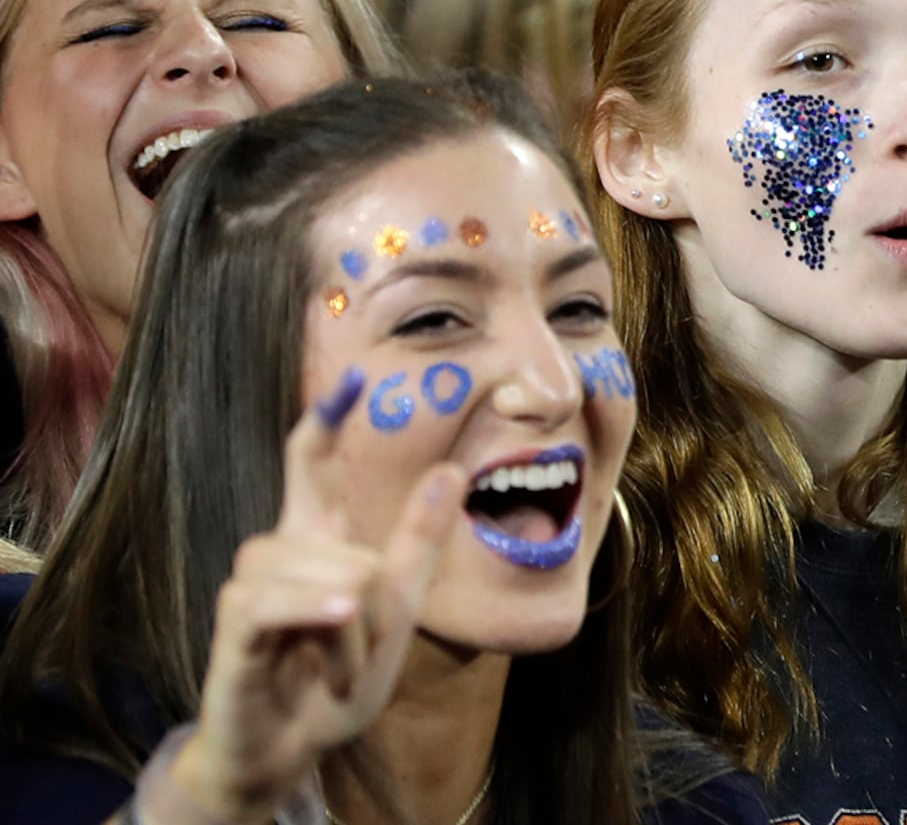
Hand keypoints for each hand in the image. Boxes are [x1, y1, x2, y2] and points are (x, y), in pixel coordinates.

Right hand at [168, 369, 468, 823]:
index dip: (327, 421)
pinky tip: (337, 621)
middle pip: (336, 533)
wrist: (288, 751)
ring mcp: (251, 587)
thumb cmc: (335, 682)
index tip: (352, 377)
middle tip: (361, 653)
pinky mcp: (232, 626)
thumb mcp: (397, 615)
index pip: (312, 465)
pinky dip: (314, 612)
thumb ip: (417, 546)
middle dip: (373, 599)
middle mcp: (278, 553)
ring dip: (353, 630)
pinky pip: (272, 600)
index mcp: (317, 542)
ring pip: (325, 573)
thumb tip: (450, 469)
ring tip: (340, 666)